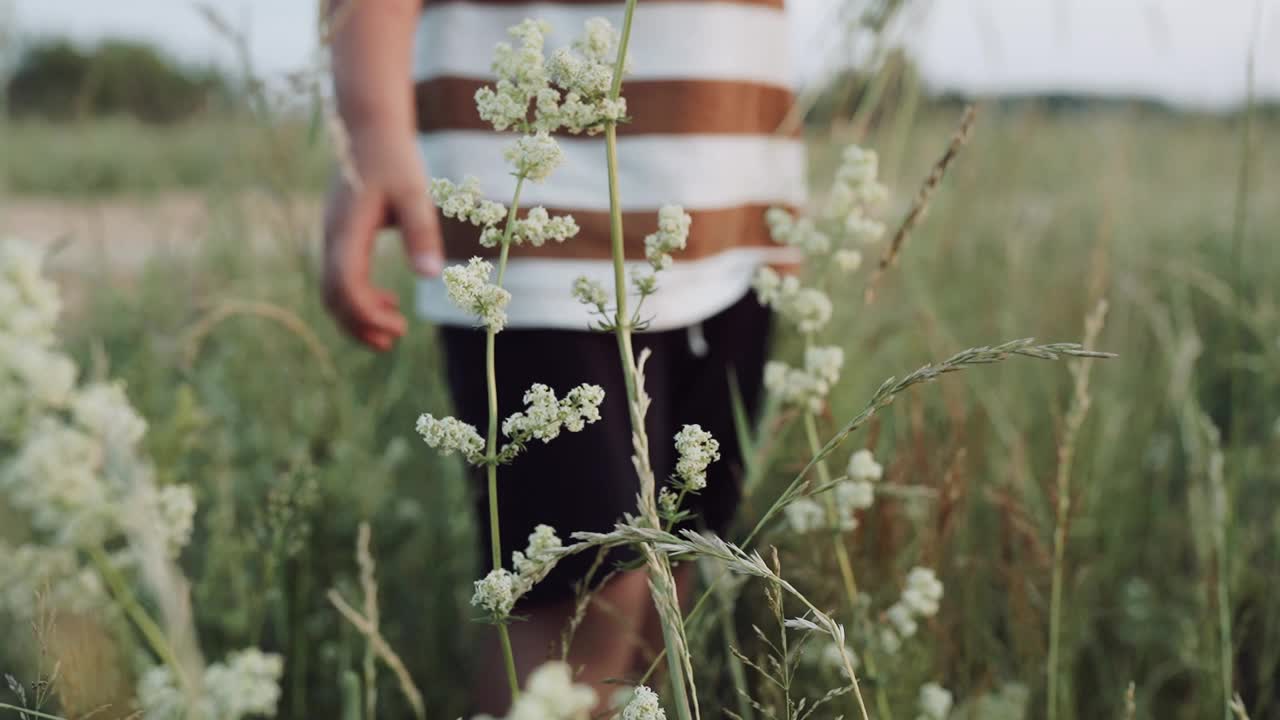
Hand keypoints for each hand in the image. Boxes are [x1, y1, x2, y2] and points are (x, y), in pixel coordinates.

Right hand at [322, 130, 443, 350]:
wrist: (369, 128)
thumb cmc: (394, 158)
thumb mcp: (414, 193)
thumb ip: (422, 232)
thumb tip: (431, 276)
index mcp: (346, 230)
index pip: (345, 286)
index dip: (367, 314)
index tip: (398, 329)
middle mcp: (332, 237)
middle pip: (332, 296)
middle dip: (359, 324)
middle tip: (394, 341)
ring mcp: (331, 236)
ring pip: (332, 290)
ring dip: (358, 314)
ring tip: (393, 329)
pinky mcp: (339, 234)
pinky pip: (339, 276)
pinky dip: (359, 296)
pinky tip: (388, 299)